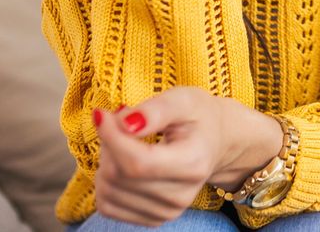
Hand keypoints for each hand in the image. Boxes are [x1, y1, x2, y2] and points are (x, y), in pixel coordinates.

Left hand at [91, 86, 282, 226]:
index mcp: (193, 163)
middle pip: (118, 176)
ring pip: (108, 190)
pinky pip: (108, 205)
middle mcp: (181, 195)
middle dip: (109, 143)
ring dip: (106, 161)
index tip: (102, 115)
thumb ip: (155, 110)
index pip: (136, 163)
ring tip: (126, 141)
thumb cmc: (199, 117)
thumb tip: (125, 123)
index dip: (111, 138)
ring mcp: (167, 210)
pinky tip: (122, 163)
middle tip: (120, 122)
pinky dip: (106, 182)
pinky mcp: (153, 219)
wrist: (217, 142)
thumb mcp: (184, 100)